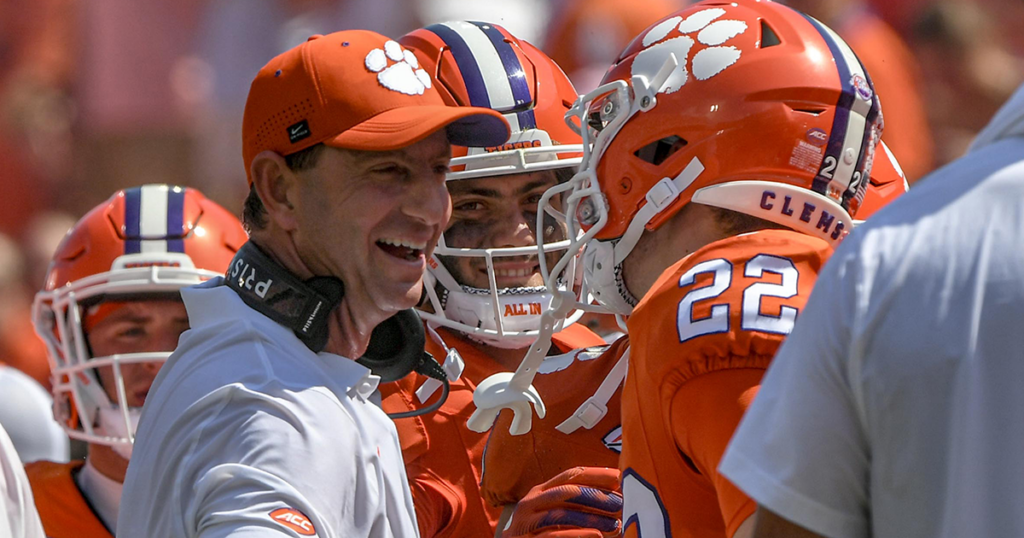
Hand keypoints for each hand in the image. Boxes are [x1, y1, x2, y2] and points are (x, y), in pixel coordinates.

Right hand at [502, 467, 621, 537]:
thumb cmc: (541, 534)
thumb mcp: (557, 515)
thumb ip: (579, 505)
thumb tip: (617, 495)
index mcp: (540, 492)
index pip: (570, 475)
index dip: (595, 474)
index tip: (618, 477)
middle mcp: (530, 503)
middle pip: (566, 491)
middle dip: (595, 496)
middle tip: (619, 503)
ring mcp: (525, 522)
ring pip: (560, 514)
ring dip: (590, 518)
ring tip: (614, 524)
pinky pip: (553, 536)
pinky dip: (577, 535)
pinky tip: (597, 535)